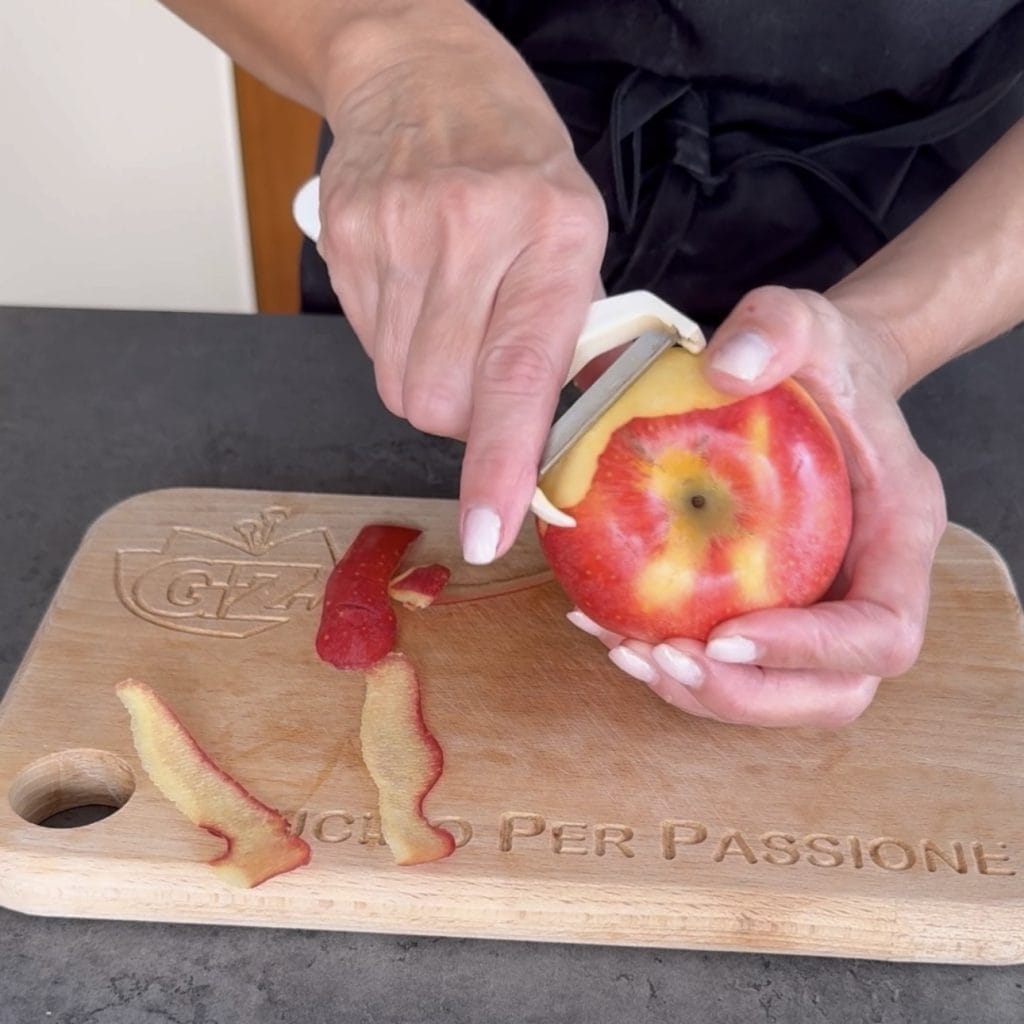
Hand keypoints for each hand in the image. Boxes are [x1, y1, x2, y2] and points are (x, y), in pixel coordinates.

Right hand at [315, 10, 606, 564]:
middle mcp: (471, 233)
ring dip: (427, 379)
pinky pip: (365, 345)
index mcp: (554, 235)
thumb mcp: (573, 232)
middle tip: (481, 364)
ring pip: (399, 386)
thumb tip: (529, 434)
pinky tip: (413, 287)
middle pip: (440, 402)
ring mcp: (396, 233)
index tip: (486, 530)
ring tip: (447, 310)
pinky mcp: (345, 238)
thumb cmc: (515, 162)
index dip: (499, 465)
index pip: (516, 377)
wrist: (418, 72)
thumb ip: (558, 335)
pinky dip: (393, 341)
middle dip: (462, 418)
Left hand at [570, 286, 946, 727]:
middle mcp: (865, 589)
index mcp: (897, 538)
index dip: (809, 654)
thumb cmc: (825, 359)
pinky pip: (731, 664)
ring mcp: (817, 608)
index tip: (726, 636)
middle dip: (744, 694)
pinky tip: (606, 629)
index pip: (880, 635)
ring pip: (776, 694)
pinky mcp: (768, 608)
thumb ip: (777, 328)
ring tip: (626, 652)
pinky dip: (672, 664)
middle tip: (661, 658)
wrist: (820, 381)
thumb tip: (723, 368)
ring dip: (699, 693)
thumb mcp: (805, 323)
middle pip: (831, 693)